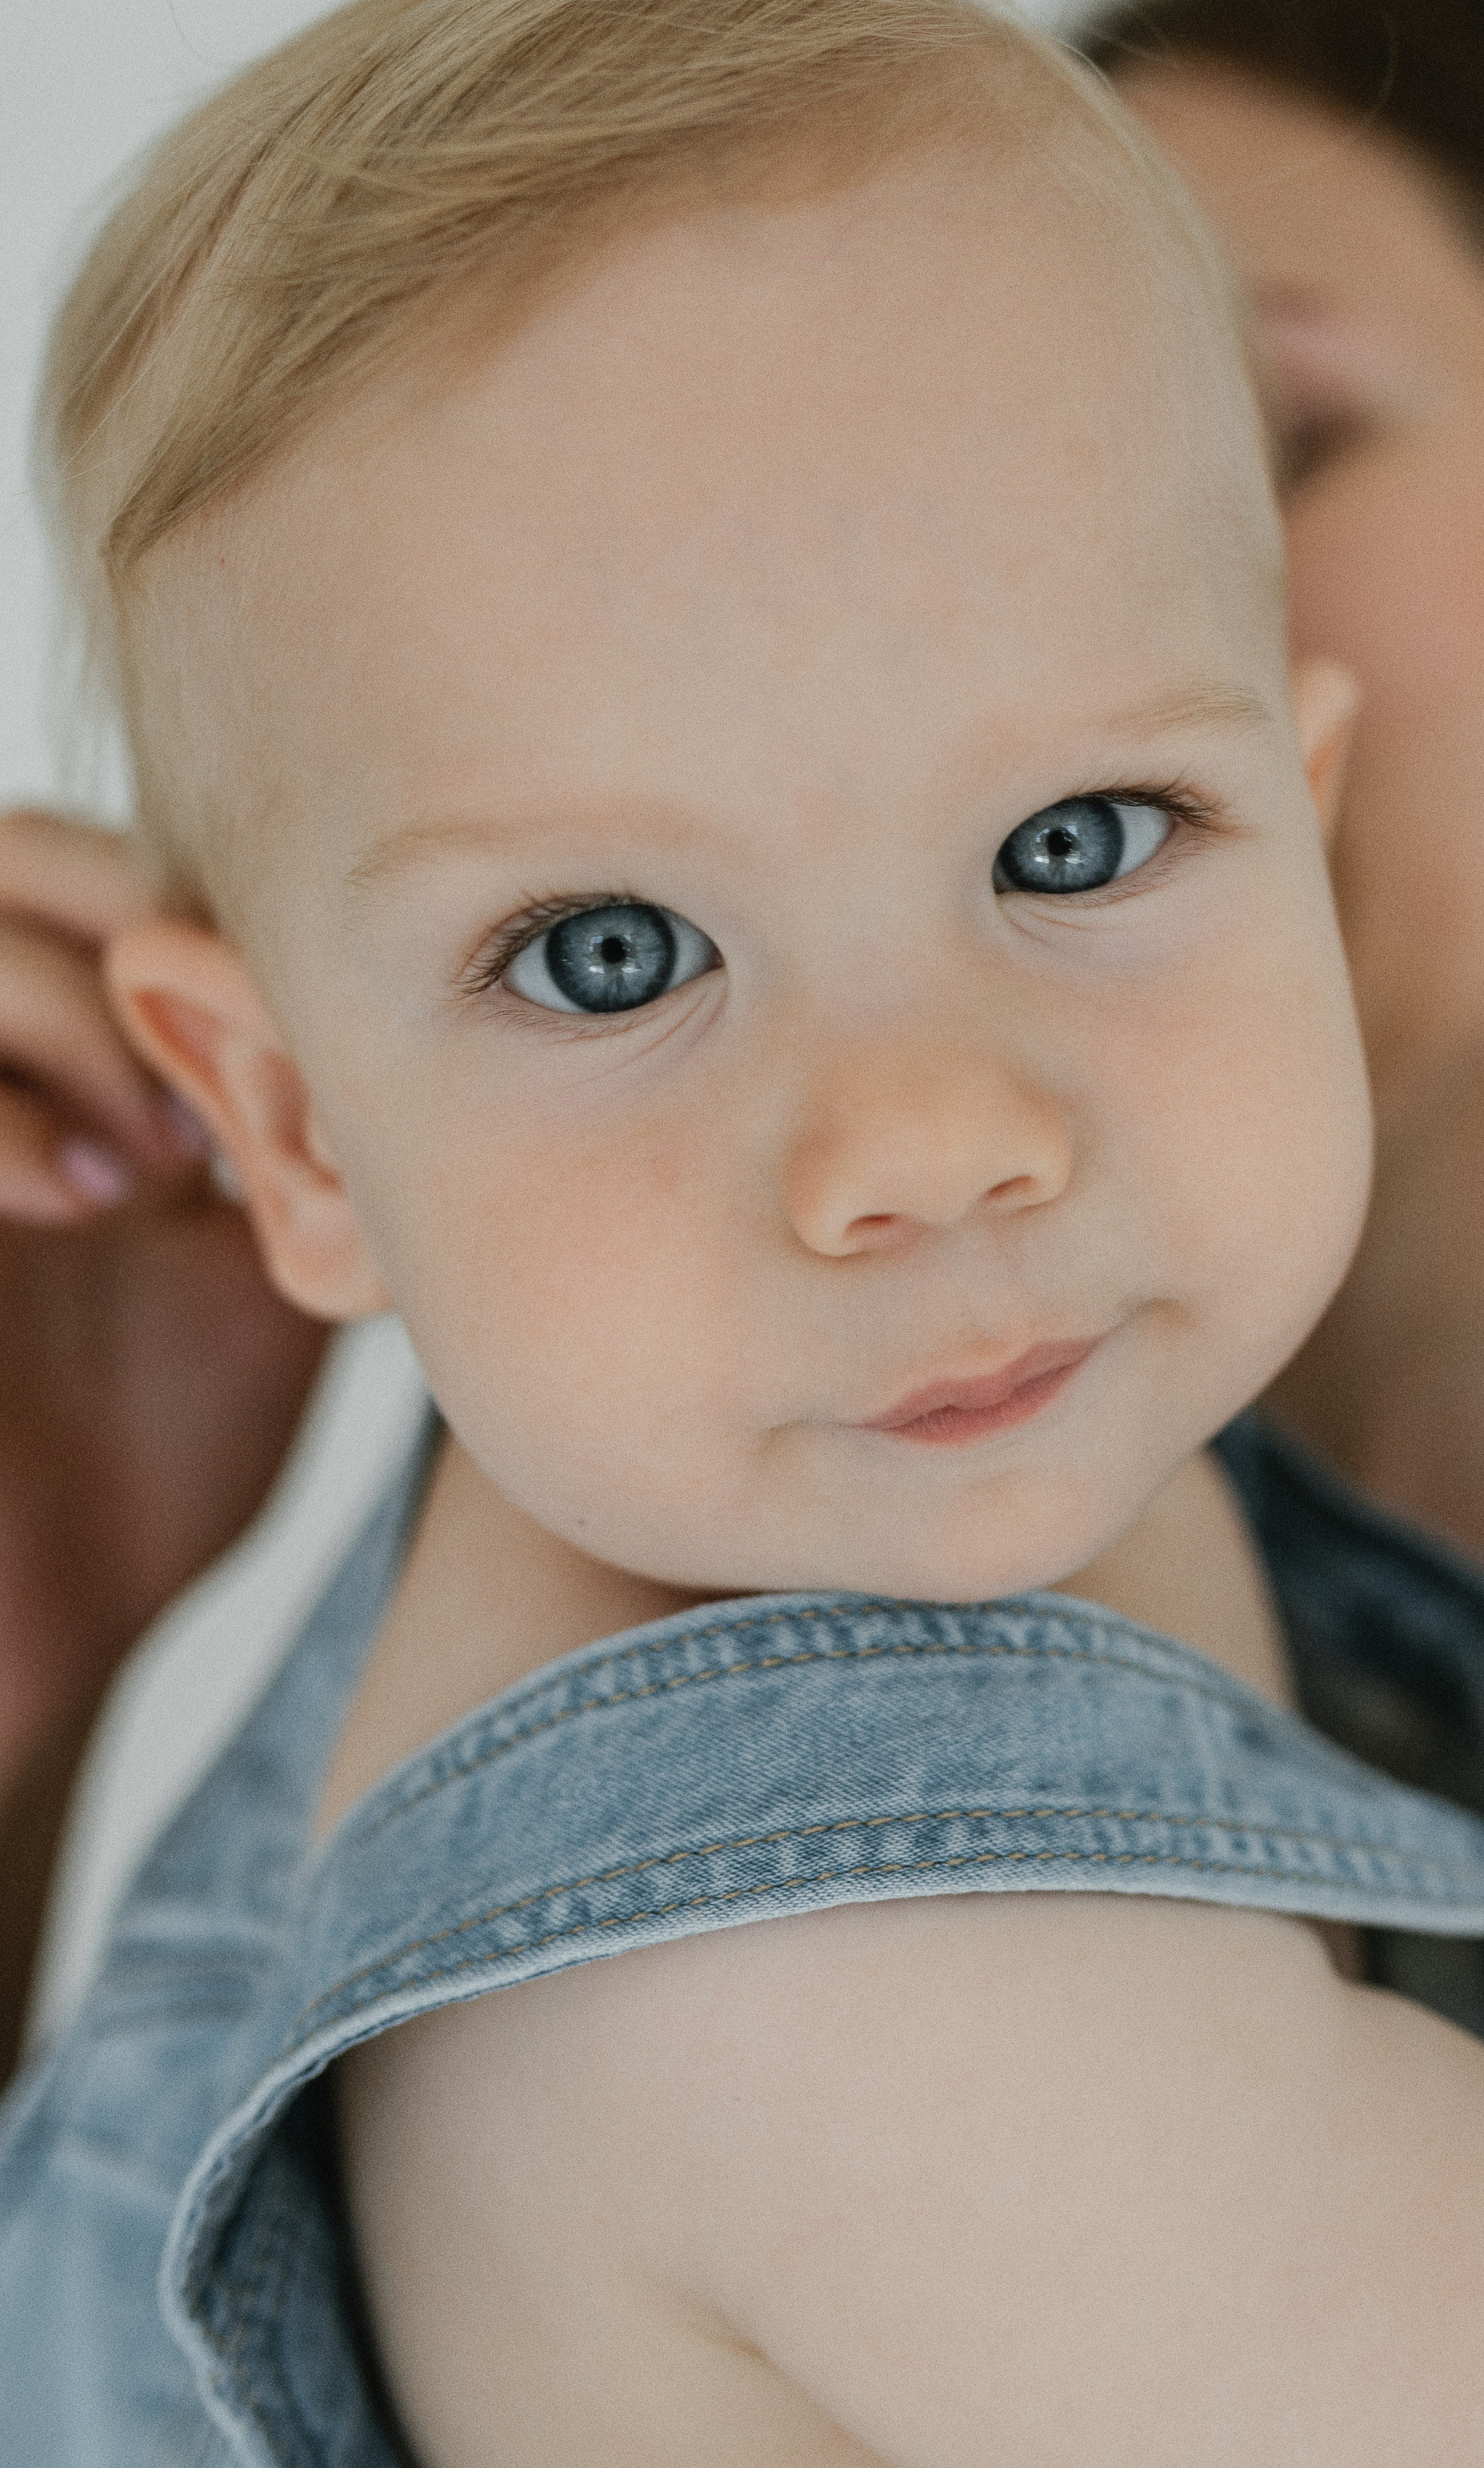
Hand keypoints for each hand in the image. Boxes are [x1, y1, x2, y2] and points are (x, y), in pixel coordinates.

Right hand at [0, 810, 327, 1786]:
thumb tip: (456, 1004)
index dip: (204, 905)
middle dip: (127, 925)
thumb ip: (315, 1116)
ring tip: (157, 1159)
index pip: (104, 852)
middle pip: (18, 850)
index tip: (299, 1050)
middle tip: (217, 1083)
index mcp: (66, 1040)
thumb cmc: (153, 1442)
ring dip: (64, 1010)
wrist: (36, 1617)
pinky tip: (83, 1201)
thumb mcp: (265, 1245)